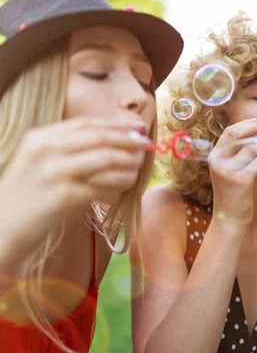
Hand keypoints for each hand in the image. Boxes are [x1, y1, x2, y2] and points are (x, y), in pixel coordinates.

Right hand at [0, 118, 149, 247]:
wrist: (1, 229)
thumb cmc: (26, 197)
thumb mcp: (39, 163)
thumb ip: (69, 149)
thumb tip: (116, 140)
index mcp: (40, 138)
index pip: (86, 124)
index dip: (116, 125)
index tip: (137, 129)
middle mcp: (45, 150)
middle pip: (101, 138)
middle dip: (128, 142)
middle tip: (145, 147)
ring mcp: (54, 172)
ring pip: (107, 160)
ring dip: (128, 165)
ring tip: (136, 171)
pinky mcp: (63, 196)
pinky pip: (103, 186)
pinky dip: (117, 187)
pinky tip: (121, 190)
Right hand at [208, 119, 256, 227]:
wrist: (229, 219)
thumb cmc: (234, 194)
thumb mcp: (230, 171)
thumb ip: (237, 155)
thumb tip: (256, 136)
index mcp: (214, 156)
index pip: (229, 132)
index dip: (245, 125)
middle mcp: (217, 161)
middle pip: (235, 134)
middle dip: (254, 128)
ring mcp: (227, 171)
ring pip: (251, 148)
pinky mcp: (239, 181)